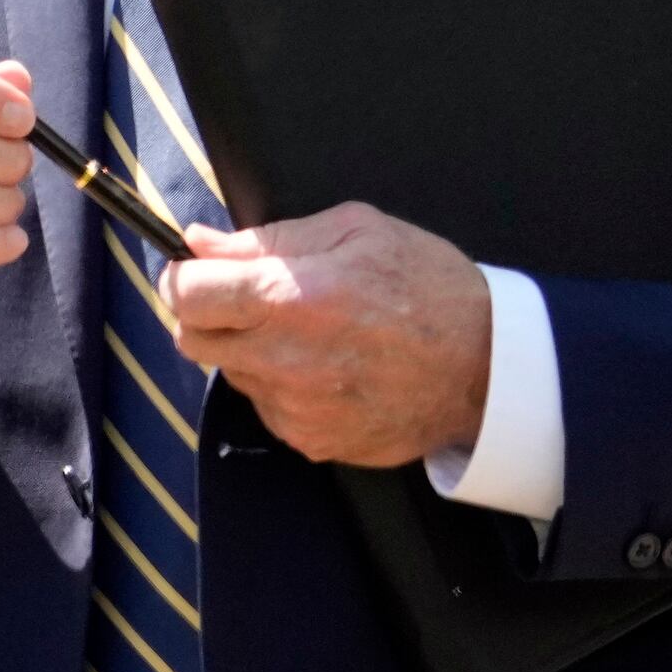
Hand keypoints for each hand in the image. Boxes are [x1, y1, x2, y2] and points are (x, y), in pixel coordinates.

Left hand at [164, 202, 492, 466]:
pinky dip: (284, 387)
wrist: (490, 368)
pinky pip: (269, 408)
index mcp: (290, 298)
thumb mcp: (357, 231)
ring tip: (312, 333)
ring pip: (232, 374)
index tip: (197, 270)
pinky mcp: (311, 441)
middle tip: (251, 299)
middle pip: (191, 340)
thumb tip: (201, 242)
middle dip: (208, 315)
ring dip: (252, 350)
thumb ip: (268, 238)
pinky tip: (330, 367)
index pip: (186, 294)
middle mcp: (283, 360)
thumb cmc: (429, 286)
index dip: (182, 277)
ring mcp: (295, 408)